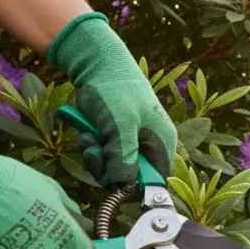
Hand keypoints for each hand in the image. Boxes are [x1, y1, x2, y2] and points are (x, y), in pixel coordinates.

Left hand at [49, 13, 176, 184]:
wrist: (96, 62)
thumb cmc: (114, 91)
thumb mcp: (120, 127)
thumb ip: (123, 160)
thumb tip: (123, 187)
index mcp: (162, 143)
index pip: (155, 180)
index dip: (134, 186)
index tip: (114, 179)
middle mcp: (150, 145)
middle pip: (129, 177)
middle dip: (107, 166)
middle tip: (95, 148)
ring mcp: (132, 140)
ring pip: (112, 166)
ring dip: (95, 154)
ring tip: (89, 135)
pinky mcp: (115, 135)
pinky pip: (103, 154)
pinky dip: (92, 145)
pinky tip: (86, 131)